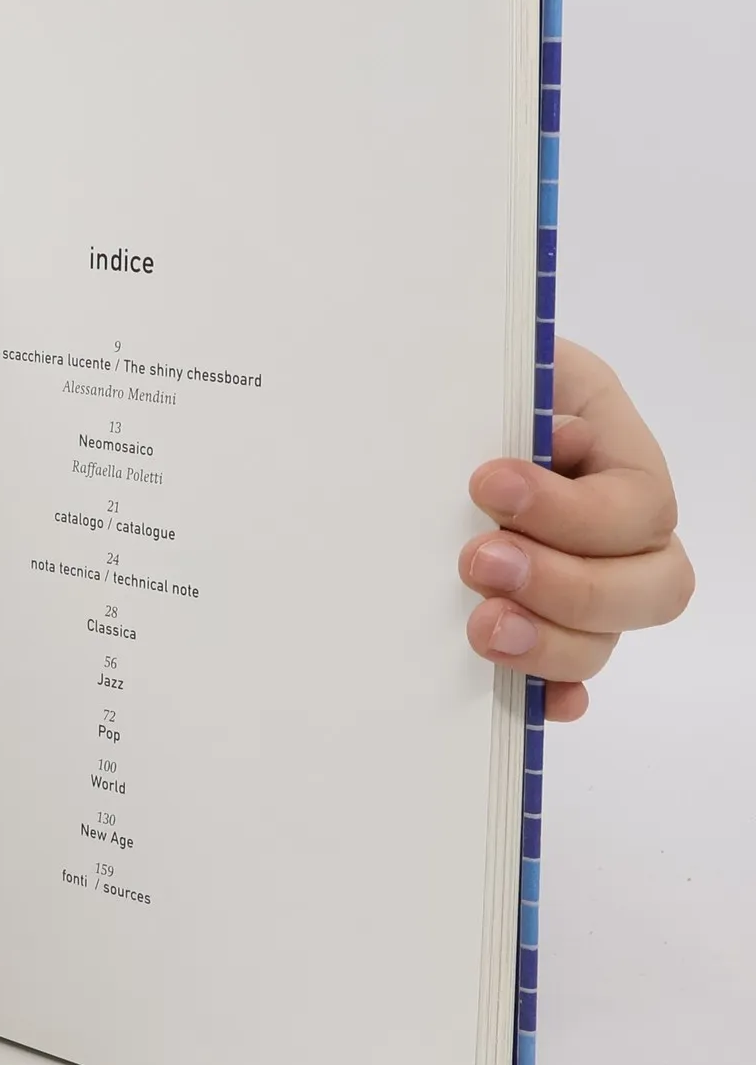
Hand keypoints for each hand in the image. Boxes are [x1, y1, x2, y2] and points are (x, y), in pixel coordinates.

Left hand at [459, 339, 691, 720]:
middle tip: (479, 563)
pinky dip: (553, 690)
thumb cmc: (458, 381)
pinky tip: (533, 699)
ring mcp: (581, 579)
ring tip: (481, 625)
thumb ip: (529, 392)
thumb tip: (556, 438)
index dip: (570, 510)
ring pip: (608, 637)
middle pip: (651, 586)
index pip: (635, 504)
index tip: (485, 486)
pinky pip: (566, 675)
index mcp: (613, 450)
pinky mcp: (534, 619)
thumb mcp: (496, 366)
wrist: (413, 404)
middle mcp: (615, 525)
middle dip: (569, 585)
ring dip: (551, 642)